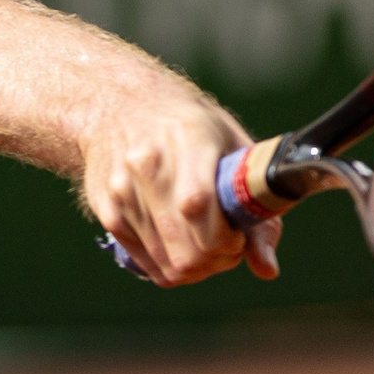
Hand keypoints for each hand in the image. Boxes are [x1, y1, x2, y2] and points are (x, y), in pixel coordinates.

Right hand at [81, 87, 282, 286]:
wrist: (117, 103)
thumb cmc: (189, 126)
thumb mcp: (232, 145)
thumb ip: (258, 206)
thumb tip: (266, 269)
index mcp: (186, 138)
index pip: (198, 206)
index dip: (227, 238)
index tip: (240, 234)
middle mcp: (147, 165)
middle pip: (186, 251)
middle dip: (217, 260)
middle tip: (227, 244)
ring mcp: (121, 190)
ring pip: (169, 267)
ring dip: (197, 266)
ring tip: (204, 241)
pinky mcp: (106, 210)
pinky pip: (148, 265)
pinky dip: (171, 264)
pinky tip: (180, 241)